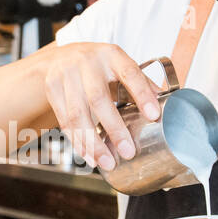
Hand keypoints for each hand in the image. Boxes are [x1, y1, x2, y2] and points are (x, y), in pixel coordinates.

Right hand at [41, 43, 162, 171]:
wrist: (60, 56)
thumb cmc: (99, 65)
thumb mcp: (120, 65)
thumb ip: (140, 83)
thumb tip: (165, 103)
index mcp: (111, 55)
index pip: (129, 73)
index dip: (142, 94)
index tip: (153, 116)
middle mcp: (86, 63)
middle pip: (98, 99)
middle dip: (114, 128)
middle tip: (128, 151)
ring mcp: (65, 77)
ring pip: (77, 114)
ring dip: (93, 143)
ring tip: (108, 162)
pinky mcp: (52, 91)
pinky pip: (65, 122)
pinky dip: (78, 143)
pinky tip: (90, 157)